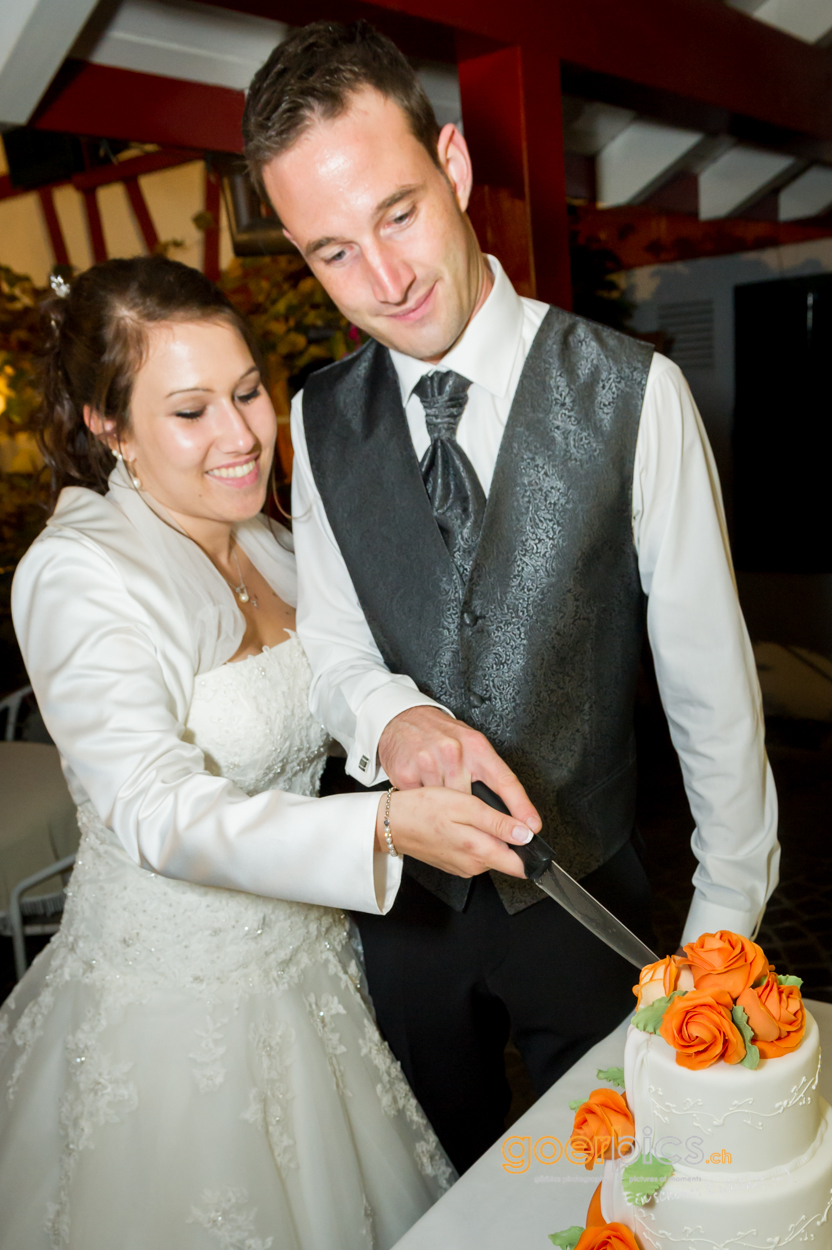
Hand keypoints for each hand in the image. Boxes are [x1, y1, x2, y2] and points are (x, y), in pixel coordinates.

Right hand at [375, 786, 532, 878]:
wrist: (391, 823)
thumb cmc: (423, 809)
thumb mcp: (464, 806)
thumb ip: (497, 823)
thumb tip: (525, 834)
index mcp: (479, 851)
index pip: (521, 865)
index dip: (529, 849)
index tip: (527, 832)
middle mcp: (474, 865)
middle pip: (507, 856)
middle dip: (506, 836)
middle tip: (487, 812)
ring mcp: (463, 866)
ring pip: (491, 853)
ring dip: (488, 835)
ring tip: (469, 815)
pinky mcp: (454, 863)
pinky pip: (475, 852)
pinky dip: (473, 838)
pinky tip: (458, 823)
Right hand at [377, 706, 540, 832]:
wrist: (401, 720)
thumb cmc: (440, 734)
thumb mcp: (471, 745)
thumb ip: (491, 774)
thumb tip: (511, 811)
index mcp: (476, 746)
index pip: (505, 780)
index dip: (521, 807)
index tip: (532, 828)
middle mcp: (455, 752)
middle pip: (473, 801)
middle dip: (474, 816)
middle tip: (468, 816)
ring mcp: (429, 761)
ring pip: (447, 803)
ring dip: (447, 808)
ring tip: (441, 797)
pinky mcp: (407, 772)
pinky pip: (423, 801)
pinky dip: (425, 802)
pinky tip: (424, 792)